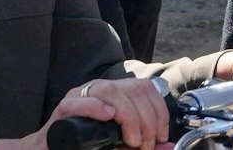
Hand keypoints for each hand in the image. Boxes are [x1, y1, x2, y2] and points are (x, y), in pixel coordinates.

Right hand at [0, 77, 172, 149]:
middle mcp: (101, 90)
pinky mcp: (63, 108)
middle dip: (146, 120)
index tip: (159, 136)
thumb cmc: (87, 146)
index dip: (159, 111)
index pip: (146, 88)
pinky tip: (108, 116)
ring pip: (111, 91)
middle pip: (133, 90)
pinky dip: (96, 107)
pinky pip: (80, 100)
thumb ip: (144, 145)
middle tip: (143, 145)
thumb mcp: (121, 145)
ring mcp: (81, 95)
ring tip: (130, 140)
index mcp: (116, 94)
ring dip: (129, 117)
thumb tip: (169, 146)